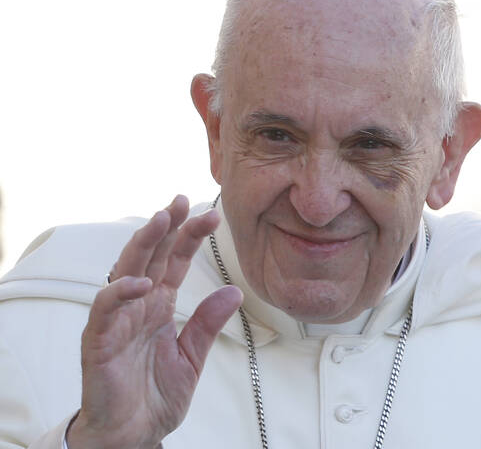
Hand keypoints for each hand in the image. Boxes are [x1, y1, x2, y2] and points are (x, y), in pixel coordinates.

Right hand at [66, 195, 242, 448]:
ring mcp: (118, 320)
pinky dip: (122, 292)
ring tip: (162, 220)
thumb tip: (235, 291)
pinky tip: (143, 281)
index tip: (211, 216)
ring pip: (126, 270)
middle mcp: (139, 305)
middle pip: (152, 256)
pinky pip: (107, 309)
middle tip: (182, 200)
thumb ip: (208, 324)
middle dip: (167, 227)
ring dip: (143, 244)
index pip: (175, 262)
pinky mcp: (100, 340)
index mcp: (160, 306)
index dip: (190, 237)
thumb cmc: (155, 396)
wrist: (132, 435)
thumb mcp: (192, 357)